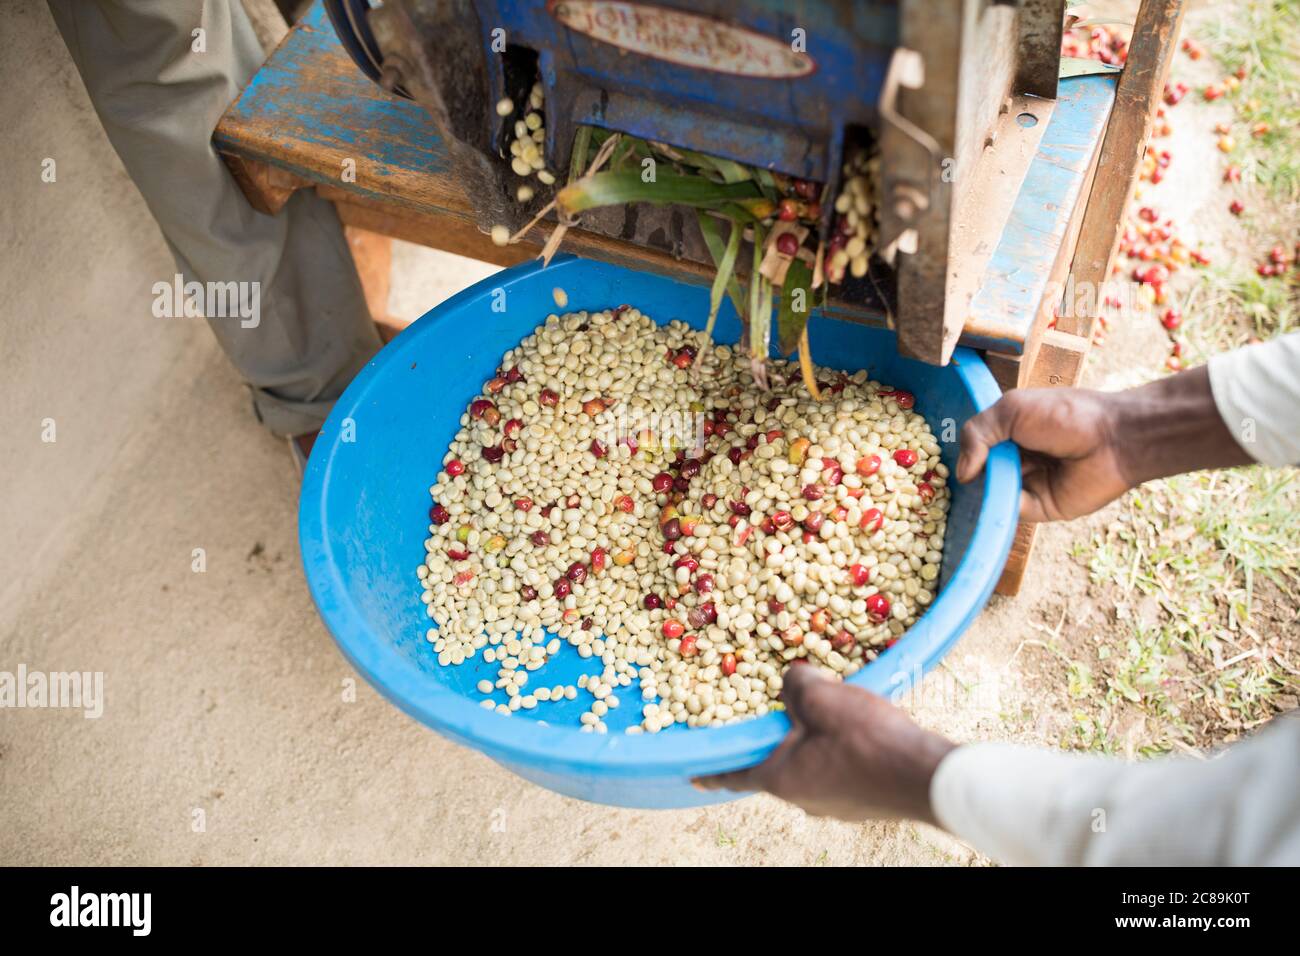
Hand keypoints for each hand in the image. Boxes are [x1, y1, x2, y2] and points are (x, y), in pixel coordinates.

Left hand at [693, 666, 955, 823]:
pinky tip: (855, 734)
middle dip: (777, 739)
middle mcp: (802, 799)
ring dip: (810, 743)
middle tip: (783, 717)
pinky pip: (836, 773)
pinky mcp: (859, 803)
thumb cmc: (868, 739)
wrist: (926, 776)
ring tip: (825, 718)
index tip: (694, 774)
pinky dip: (835, 752)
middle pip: (776, 764)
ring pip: (809, 767)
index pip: (735, 774)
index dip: (714, 770)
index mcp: (781, 778)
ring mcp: (833, 805)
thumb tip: (792, 680)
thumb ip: (795, 683)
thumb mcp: (822, 697)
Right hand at [957, 387, 1129, 521]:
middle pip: (978, 473)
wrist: (1115, 438)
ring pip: (990, 494)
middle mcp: (1016, 459)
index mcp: (1009, 432)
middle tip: (950, 479)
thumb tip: (961, 473)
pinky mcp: (1039, 509)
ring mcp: (1026, 484)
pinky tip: (994, 500)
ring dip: (981, 492)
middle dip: (967, 476)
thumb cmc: (1066, 414)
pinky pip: (1009, 512)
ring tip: (975, 487)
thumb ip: (976, 433)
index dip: (961, 453)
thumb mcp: (1011, 410)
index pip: (973, 447)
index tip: (938, 460)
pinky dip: (998, 509)